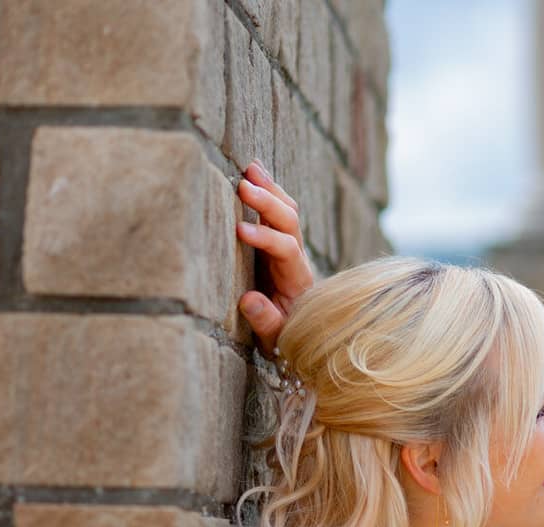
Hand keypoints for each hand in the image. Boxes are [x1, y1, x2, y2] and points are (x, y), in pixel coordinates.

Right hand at [234, 162, 316, 354]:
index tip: (240, 232)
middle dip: (268, 204)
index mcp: (297, 281)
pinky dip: (268, 191)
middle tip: (243, 187)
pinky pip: (279, 212)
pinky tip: (254, 171)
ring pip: (287, 212)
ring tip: (249, 168)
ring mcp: (291, 249)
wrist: (303, 334)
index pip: (287, 250)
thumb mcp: (277, 340)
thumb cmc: (287, 339)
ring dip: (270, 189)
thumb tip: (250, 299)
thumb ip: (267, 322)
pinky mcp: (280, 242)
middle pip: (290, 223)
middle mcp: (298, 260)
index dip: (266, 238)